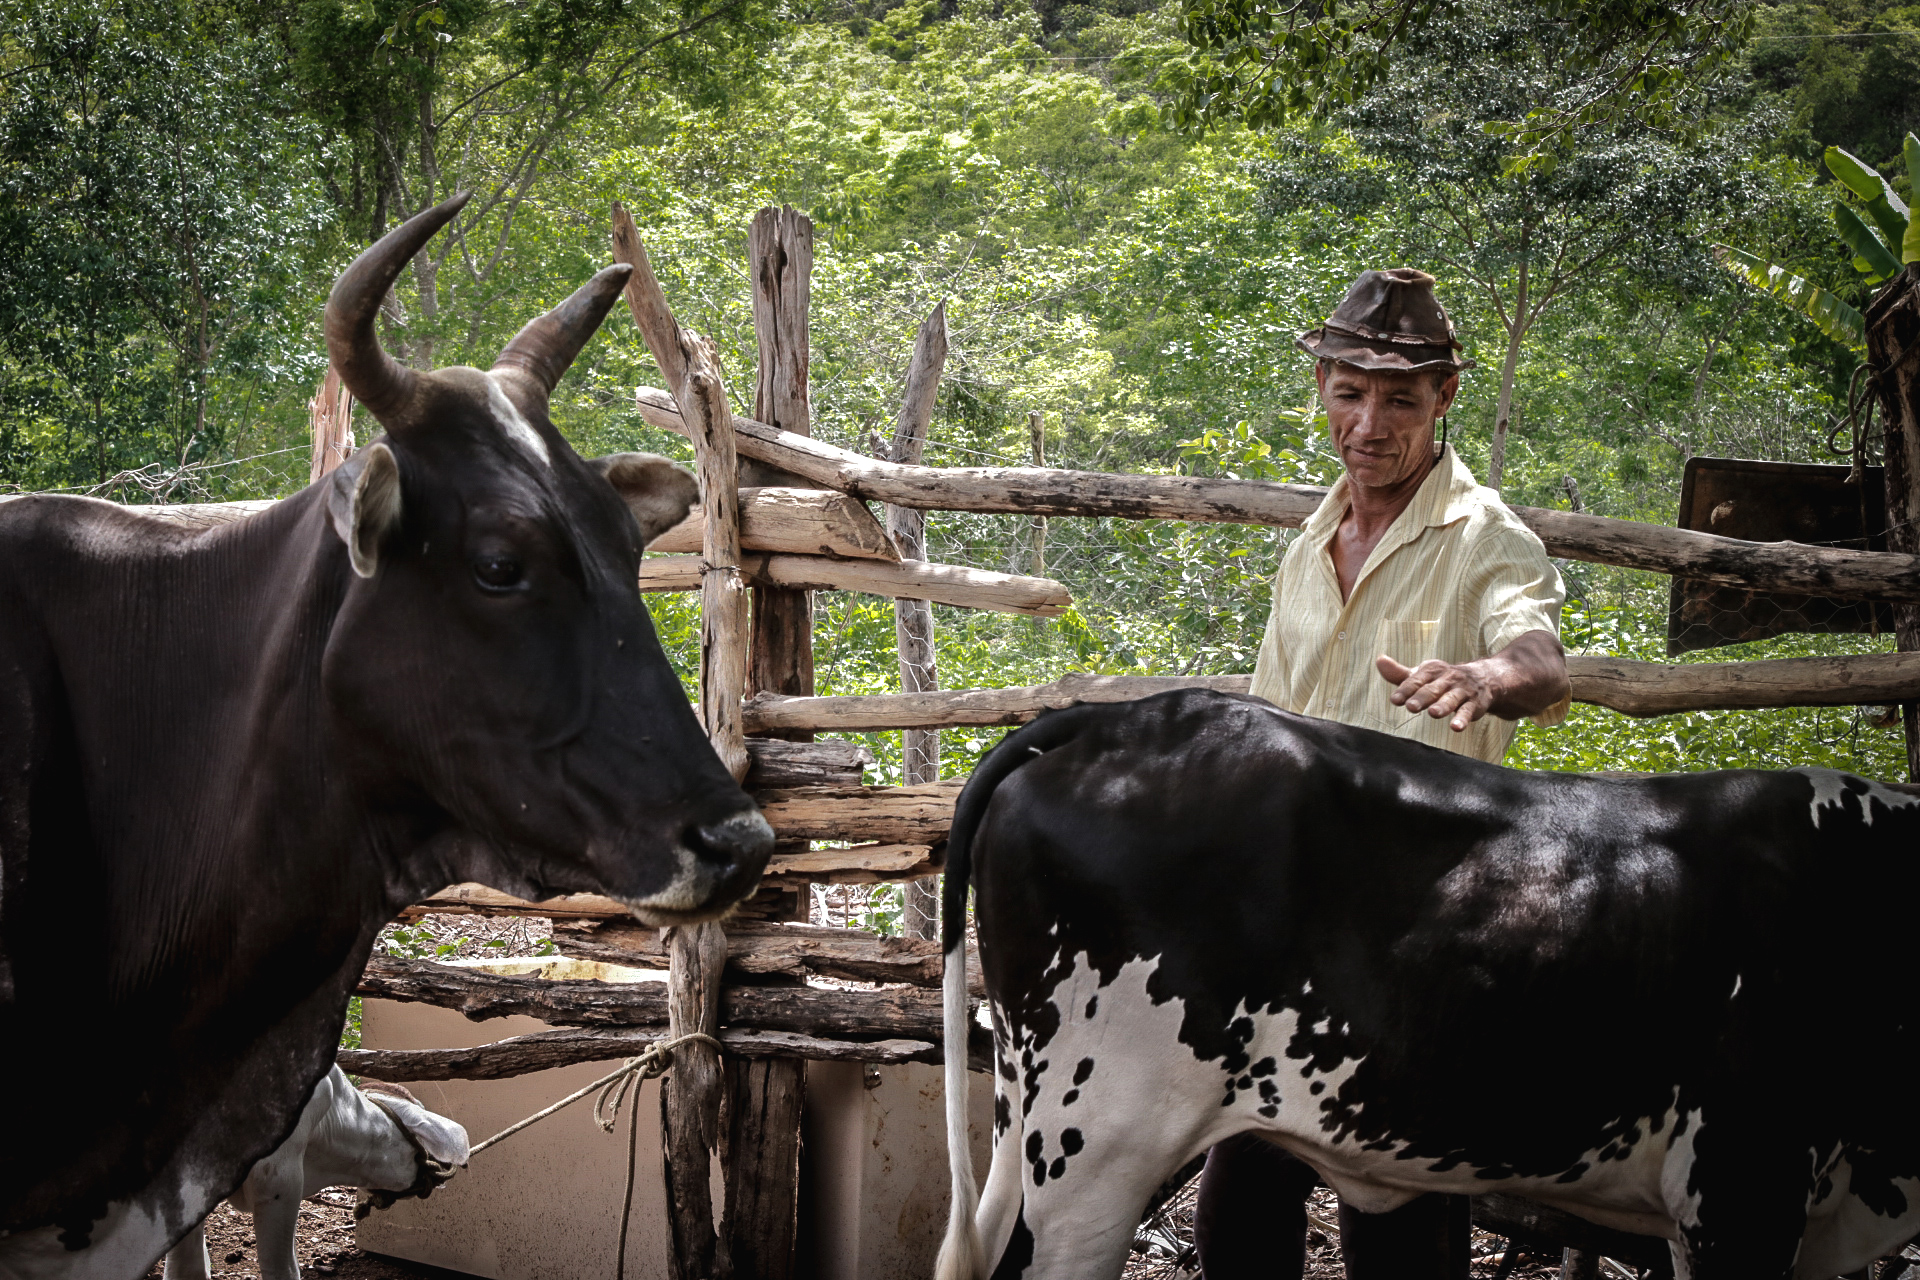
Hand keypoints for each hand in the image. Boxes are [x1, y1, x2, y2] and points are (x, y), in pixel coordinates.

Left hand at [1376, 654, 1492, 732]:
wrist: (1482, 679)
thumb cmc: (1442, 680)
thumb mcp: (1422, 675)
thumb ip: (1399, 674)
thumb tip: (1379, 660)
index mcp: (1431, 670)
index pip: (1416, 680)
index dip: (1405, 689)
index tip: (1395, 700)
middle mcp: (1447, 678)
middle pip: (1432, 689)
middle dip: (1421, 698)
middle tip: (1411, 707)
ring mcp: (1461, 691)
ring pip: (1451, 699)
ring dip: (1443, 706)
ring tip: (1434, 713)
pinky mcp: (1474, 704)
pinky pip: (1468, 711)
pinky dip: (1463, 719)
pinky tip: (1456, 727)